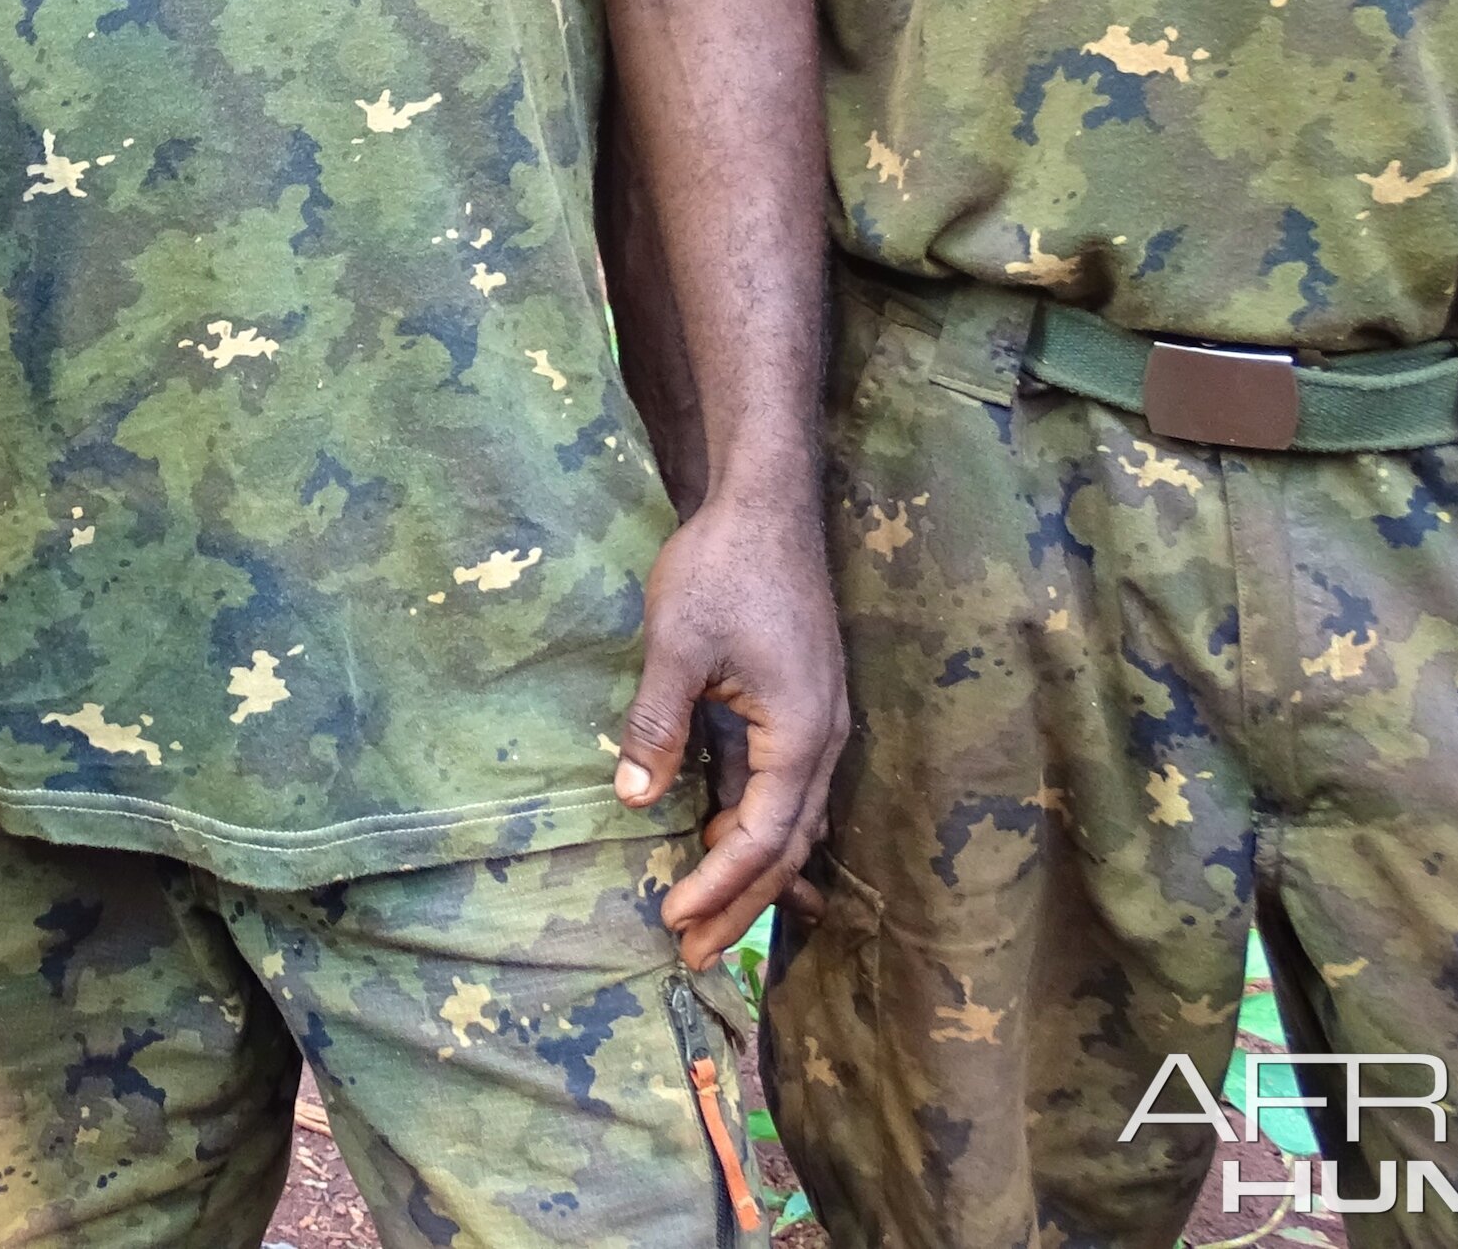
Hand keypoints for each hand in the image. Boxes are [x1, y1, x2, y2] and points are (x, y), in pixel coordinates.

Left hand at [617, 483, 844, 968]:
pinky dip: (759, 828)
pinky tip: (720, 839)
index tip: (671, 917)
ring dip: (750, 872)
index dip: (716, 884)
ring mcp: (821, 724)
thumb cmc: (722, 567)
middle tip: (690, 953)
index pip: (760, 836)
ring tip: (704, 914)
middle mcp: (825, 740)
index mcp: (801, 732)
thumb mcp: (677, 645)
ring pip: (793, 824)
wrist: (767, 503)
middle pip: (786, 847)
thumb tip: (632, 800)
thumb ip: (657, 724)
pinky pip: (790, 791)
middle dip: (739, 902)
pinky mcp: (805, 707)